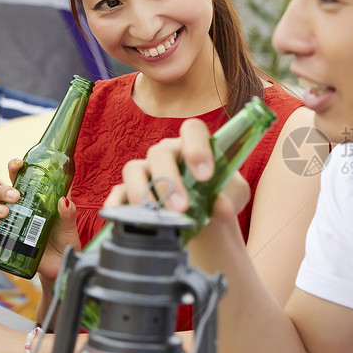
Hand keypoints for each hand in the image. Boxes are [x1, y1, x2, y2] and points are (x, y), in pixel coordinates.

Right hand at [0, 159, 79, 281]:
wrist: (62, 264)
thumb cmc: (64, 240)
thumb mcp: (69, 225)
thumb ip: (68, 212)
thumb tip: (64, 200)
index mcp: (33, 199)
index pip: (19, 179)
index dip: (15, 169)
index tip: (18, 164)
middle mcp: (17, 210)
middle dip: (3, 190)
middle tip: (15, 196)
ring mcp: (9, 225)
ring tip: (6, 212)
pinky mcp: (5, 241)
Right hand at [104, 118, 249, 212]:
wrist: (209, 221)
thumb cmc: (221, 198)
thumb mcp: (234, 196)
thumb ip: (232, 197)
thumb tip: (221, 207)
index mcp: (194, 145)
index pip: (192, 130)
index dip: (197, 148)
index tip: (205, 176)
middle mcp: (168, 153)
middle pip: (159, 152)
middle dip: (168, 180)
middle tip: (182, 208)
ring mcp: (146, 170)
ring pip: (134, 169)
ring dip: (144, 192)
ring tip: (158, 216)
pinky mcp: (129, 191)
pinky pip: (118, 192)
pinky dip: (119, 204)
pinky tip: (125, 217)